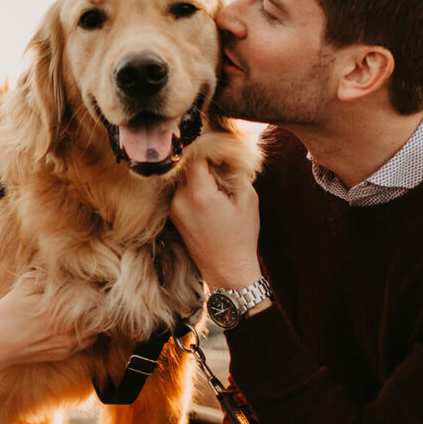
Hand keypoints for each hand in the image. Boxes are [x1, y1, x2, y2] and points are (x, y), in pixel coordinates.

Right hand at [0, 274, 92, 368]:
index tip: (95, 282)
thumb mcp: (22, 289)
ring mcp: (67, 343)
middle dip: (97, 304)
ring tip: (88, 310)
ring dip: (94, 320)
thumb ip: (42, 276)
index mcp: (59, 307)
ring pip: (96, 330)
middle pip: (98, 314)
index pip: (92, 296)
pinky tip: (79, 325)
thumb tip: (59, 266)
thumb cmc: (6, 316)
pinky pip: (87, 343)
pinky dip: (88, 333)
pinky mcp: (64, 353)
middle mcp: (67, 327)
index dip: (95, 288)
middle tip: (96, 295)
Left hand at [170, 156, 261, 289]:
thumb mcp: (248, 200)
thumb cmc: (241, 237)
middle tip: (223, 172)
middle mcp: (180, 200)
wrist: (227, 270)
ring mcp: (174, 209)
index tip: (224, 159)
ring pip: (183, 179)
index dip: (211, 153)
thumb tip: (227, 157)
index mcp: (198, 194)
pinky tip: (210, 200)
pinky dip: (194, 190)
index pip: (196, 157)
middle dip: (205, 164)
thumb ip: (236, 173)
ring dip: (199, 177)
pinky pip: (181, 193)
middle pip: (187, 167)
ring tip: (218, 188)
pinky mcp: (174, 217)